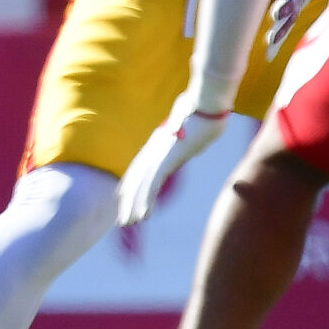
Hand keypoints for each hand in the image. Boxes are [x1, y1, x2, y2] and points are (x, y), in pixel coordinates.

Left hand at [117, 105, 230, 226]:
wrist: (206, 104)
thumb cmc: (202, 111)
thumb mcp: (189, 126)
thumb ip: (184, 137)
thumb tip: (188, 141)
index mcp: (157, 144)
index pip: (138, 168)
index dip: (130, 185)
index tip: (123, 199)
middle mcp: (153, 150)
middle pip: (135, 179)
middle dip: (128, 201)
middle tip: (121, 221)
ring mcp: (157, 154)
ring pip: (140, 185)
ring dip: (134, 206)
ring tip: (128, 224)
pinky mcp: (165, 159)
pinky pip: (153, 184)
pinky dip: (146, 201)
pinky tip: (143, 215)